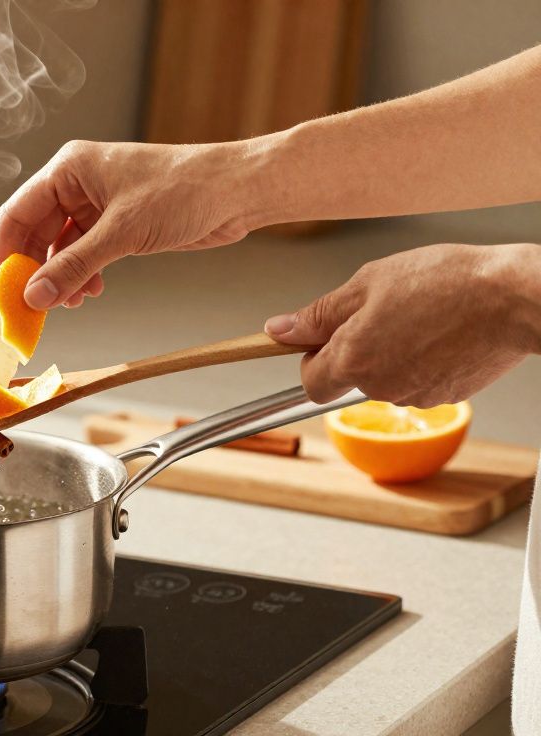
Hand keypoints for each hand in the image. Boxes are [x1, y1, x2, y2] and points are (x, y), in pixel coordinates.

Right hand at [0, 139, 266, 308]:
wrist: (239, 190)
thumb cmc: (186, 189)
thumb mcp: (122, 232)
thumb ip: (73, 266)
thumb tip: (34, 296)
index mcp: (68, 169)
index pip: (14, 216)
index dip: (0, 258)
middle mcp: (76, 184)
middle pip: (33, 235)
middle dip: (31, 274)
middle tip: (26, 311)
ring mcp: (96, 204)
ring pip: (58, 249)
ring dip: (59, 279)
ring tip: (68, 303)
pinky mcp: (116, 224)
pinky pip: (83, 254)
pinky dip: (82, 276)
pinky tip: (90, 292)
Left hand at [265, 243, 540, 406]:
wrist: (515, 299)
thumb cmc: (446, 282)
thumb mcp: (369, 282)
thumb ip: (320, 313)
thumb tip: (279, 330)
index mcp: (354, 358)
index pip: (310, 382)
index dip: (312, 358)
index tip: (324, 336)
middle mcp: (381, 386)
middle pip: (349, 378)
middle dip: (356, 349)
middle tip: (382, 311)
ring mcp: (416, 394)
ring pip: (385, 378)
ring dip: (391, 352)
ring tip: (419, 314)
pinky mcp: (447, 395)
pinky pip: (419, 379)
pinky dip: (423, 359)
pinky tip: (442, 331)